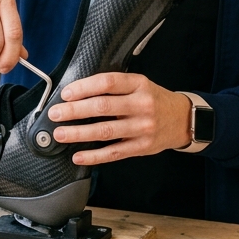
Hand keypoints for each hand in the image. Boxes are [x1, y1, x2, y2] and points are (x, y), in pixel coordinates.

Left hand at [46, 72, 192, 165]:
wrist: (183, 119)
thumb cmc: (154, 100)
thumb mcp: (139, 84)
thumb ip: (114, 87)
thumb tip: (77, 93)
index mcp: (139, 84)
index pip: (107, 82)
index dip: (84, 87)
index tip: (66, 93)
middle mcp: (142, 105)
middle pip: (103, 107)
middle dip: (74, 111)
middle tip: (55, 114)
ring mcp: (142, 127)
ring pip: (105, 131)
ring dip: (79, 133)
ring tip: (60, 134)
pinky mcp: (142, 147)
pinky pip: (114, 153)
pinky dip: (94, 156)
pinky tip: (78, 156)